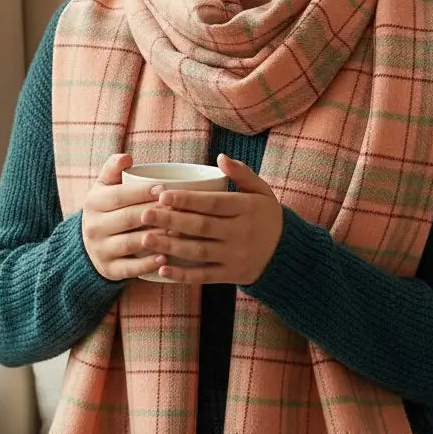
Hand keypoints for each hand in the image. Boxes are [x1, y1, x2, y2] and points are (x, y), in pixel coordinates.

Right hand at [81, 154, 166, 280]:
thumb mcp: (104, 186)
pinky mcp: (109, 270)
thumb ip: (113, 168)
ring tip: (178, 231)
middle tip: (178, 208)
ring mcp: (100, 250)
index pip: (119, 196)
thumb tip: (127, 157)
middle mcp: (93, 227)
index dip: (142, 192)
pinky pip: (129, 268)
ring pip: (130, 243)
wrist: (90, 244)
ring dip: (155, 237)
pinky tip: (165, 258)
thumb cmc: (107, 208)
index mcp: (93, 202)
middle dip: (154, 213)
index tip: (164, 188)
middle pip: (127, 218)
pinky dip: (147, 264)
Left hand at [138, 155, 282, 285]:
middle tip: (144, 214)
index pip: (213, 203)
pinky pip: (204, 276)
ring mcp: (235, 256)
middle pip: (201, 226)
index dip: (187, 199)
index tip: (162, 194)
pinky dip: (183, 274)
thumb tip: (220, 157)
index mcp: (247, 209)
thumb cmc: (268, 216)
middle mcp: (241, 233)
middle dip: (171, 220)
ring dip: (170, 246)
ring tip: (145, 239)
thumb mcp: (262, 191)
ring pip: (199, 251)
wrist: (288, 253)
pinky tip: (162, 269)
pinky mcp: (231, 274)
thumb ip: (242, 173)